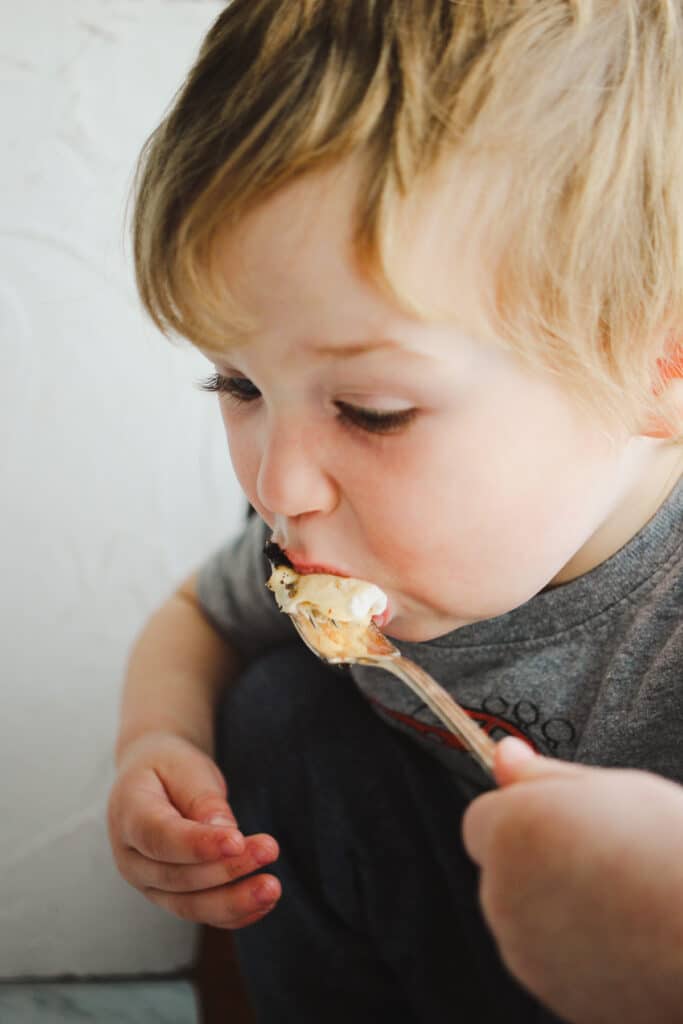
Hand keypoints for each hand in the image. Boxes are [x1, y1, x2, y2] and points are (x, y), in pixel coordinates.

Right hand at [107, 732, 280, 928]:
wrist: (150, 778)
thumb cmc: (169, 768)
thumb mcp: (184, 766)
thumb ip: (201, 798)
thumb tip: (224, 832)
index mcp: (128, 815)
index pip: (159, 837)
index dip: (198, 845)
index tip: (237, 842)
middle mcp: (130, 858)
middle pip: (177, 877)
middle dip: (226, 870)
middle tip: (269, 850)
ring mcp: (147, 883)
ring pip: (188, 905)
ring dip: (233, 901)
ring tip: (271, 887)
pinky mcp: (169, 897)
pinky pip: (200, 914)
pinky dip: (232, 914)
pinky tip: (263, 904)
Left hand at [462, 738, 682, 1023]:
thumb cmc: (674, 854)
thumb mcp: (615, 787)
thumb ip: (545, 775)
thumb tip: (503, 755)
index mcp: (511, 832)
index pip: (484, 819)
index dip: (525, 816)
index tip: (565, 820)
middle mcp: (502, 894)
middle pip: (503, 870)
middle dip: (538, 862)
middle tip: (602, 856)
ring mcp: (525, 952)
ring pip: (525, 917)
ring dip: (555, 907)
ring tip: (621, 897)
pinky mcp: (552, 994)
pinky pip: (551, 960)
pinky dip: (576, 950)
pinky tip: (624, 936)